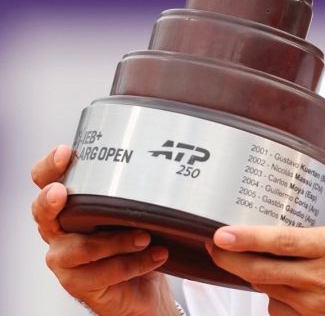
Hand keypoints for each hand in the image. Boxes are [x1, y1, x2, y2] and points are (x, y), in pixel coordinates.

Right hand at [31, 145, 177, 315]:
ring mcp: (64, 259)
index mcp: (70, 203)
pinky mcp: (78, 284)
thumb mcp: (137, 207)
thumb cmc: (136, 237)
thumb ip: (140, 187)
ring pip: (79, 247)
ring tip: (145, 237)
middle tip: (63, 192)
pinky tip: (157, 255)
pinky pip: (102, 274)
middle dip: (51, 200)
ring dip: (115, 241)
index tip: (66, 151)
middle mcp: (59, 229)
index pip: (47, 179)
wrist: (142, 285)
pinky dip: (134, 264)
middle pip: (42, 212)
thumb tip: (168, 159)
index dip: (50, 166)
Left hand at [207, 225, 324, 315]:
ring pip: (267, 291)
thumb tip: (305, 229)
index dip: (245, 238)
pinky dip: (277, 301)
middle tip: (216, 248)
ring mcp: (315, 306)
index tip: (221, 234)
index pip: (277, 241)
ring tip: (251, 266)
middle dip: (231, 260)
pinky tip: (285, 293)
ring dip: (255, 279)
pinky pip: (282, 312)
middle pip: (260, 270)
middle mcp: (319, 276)